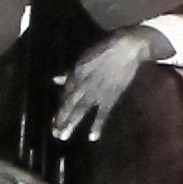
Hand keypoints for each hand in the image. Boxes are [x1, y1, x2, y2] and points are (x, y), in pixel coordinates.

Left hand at [52, 26, 170, 141]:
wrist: (128, 47)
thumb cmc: (106, 50)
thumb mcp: (84, 58)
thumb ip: (70, 72)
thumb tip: (55, 80)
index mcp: (77, 72)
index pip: (66, 93)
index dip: (61, 107)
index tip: (54, 122)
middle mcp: (84, 82)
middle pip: (70, 102)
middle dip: (62, 118)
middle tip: (55, 133)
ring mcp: (98, 90)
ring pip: (82, 108)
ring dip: (72, 122)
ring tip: (63, 136)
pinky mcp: (112, 95)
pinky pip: (103, 112)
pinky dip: (98, 124)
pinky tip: (92, 136)